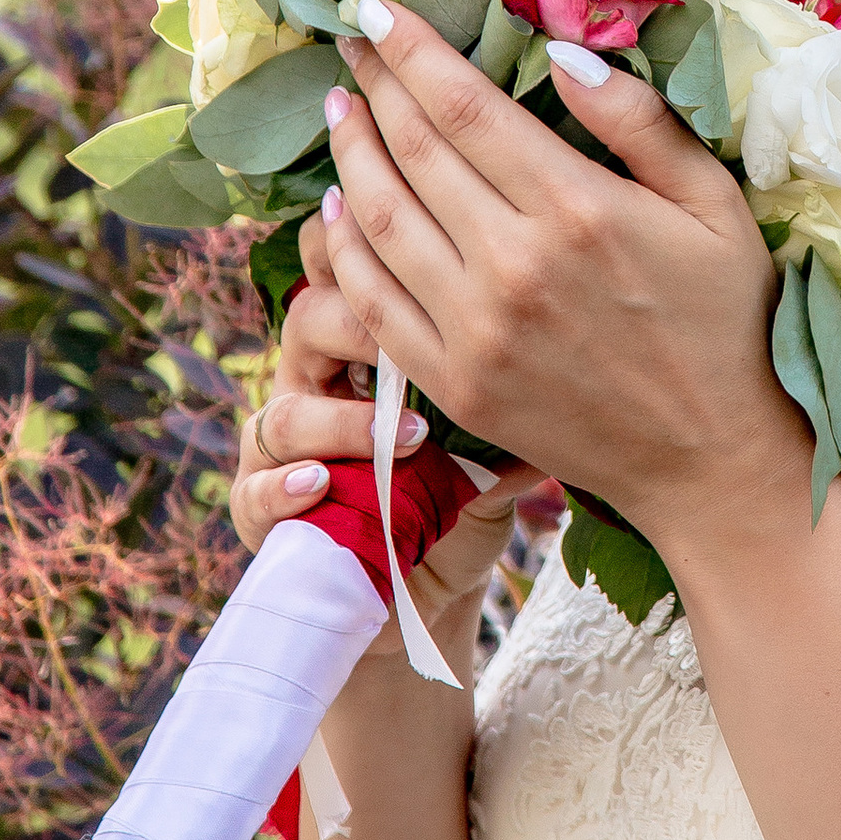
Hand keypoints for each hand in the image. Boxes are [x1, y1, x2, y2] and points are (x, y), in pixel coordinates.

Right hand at [230, 233, 541, 663]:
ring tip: (400, 437)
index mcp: (364, 343)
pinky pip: (255, 491)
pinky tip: (320, 484)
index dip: (372, 248)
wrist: (422, 591)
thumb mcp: (501, 435)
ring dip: (338, 421)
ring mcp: (284, 448)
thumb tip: (585, 333)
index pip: (352, 268)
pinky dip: (283, 487)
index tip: (427, 250)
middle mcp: (316, 382)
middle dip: (354, 322)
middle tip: (411, 340)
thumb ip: (522, 383)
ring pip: (282, 409)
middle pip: (308, 319)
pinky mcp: (265, 512)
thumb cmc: (462, 495)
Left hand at [316, 6, 803, 554]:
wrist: (713, 458)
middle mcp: (514, 265)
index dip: (410, 51)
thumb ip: (640, 122)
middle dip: (373, 84)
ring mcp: (475, 330)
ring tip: (339, 108)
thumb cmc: (725, 319)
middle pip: (413, 151)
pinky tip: (337, 208)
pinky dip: (343, 248)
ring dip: (349, 154)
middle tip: (348, 40)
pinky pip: (373, 302)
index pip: (465, 108)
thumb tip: (562, 52)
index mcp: (578, 208)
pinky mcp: (454, 384)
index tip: (374, 8)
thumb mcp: (714, 204)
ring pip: (380, 220)